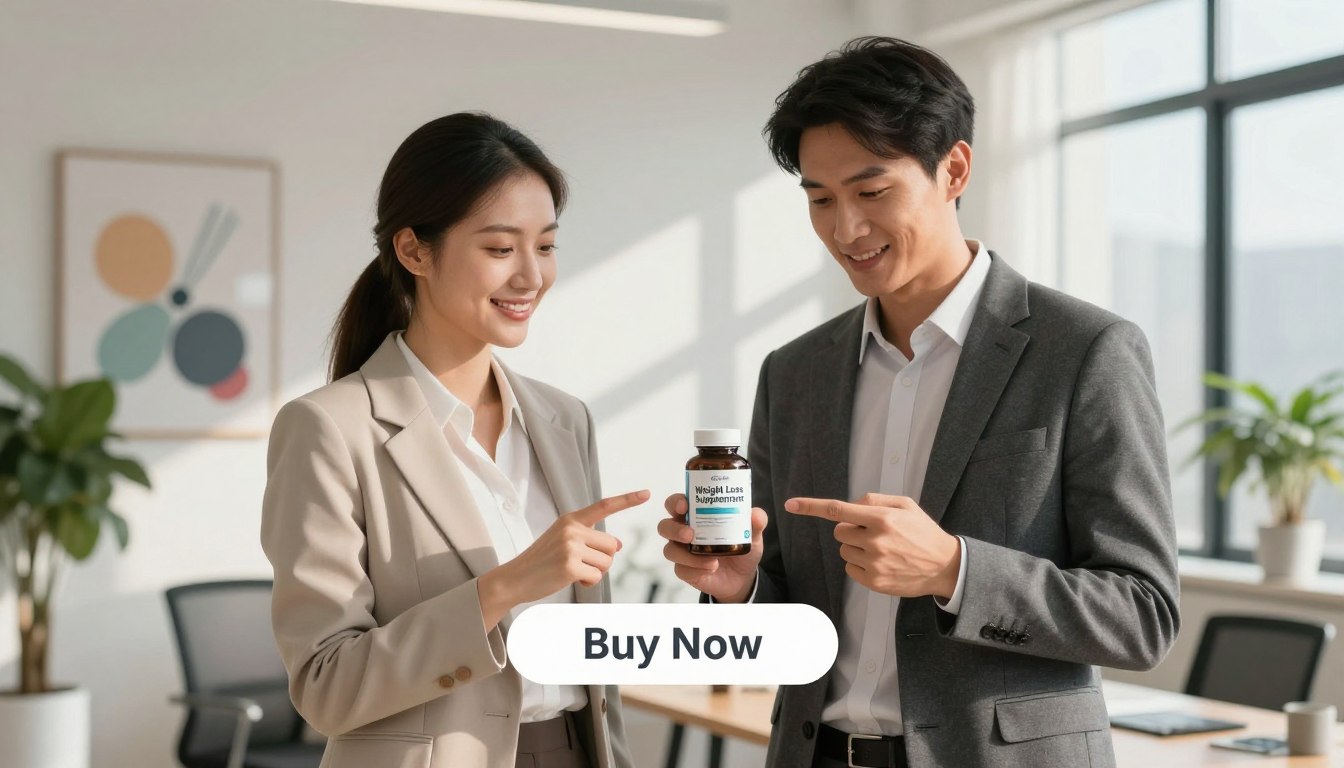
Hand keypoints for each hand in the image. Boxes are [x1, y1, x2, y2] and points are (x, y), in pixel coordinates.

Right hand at [478, 489, 648, 628]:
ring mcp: (570, 546)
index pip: (604, 506)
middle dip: (602, 559)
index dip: (627, 499)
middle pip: (612, 545)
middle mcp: (572, 529)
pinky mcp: (570, 566)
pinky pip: (597, 576)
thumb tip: (619, 545)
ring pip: (607, 562)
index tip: (647, 493)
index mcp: (571, 519)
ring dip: (594, 572)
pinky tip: (570, 579)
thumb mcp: (563, 541)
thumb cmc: (542, 561)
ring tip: (570, 571)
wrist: (515, 578)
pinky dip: (588, 583)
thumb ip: (590, 539)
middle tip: (578, 563)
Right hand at [656, 493, 766, 602]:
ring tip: (710, 558)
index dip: (675, 502)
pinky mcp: (685, 570)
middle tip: (690, 534)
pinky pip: (681, 569)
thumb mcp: (752, 534)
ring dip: (686, 554)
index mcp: (695, 515)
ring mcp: (682, 552)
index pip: (676, 504)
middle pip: (665, 525)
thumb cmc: (739, 547)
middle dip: (674, 528)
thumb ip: (755, 522)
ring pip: (669, 549)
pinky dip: (695, 569)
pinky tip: (711, 568)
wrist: (742, 576)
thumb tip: (756, 514)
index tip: (684, 505)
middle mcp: (684, 531)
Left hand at [785, 493, 959, 598]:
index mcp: (882, 519)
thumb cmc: (923, 531)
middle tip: (872, 532)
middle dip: (849, 529)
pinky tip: (881, 562)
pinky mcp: (874, 582)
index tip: (791, 504)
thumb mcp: (905, 505)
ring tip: (882, 549)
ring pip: (844, 551)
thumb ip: (874, 500)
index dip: (811, 507)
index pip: (838, 510)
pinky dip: (860, 565)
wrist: (944, 566)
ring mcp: (874, 563)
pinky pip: (850, 569)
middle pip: (838, 532)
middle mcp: (875, 541)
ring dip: (856, 548)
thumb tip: (850, 506)